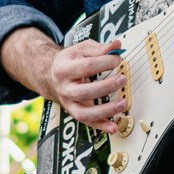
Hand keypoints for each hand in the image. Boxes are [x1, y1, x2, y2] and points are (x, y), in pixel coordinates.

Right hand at [3, 28, 128, 133]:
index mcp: (63, 69)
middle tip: (122, 79)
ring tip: (122, 103)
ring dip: (105, 110)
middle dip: (106, 87)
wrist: (51, 75)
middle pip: (84, 92)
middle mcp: (64, 88)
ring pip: (84, 113)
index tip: (118, 59)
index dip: (104, 62)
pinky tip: (114, 127)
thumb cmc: (69, 61)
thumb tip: (116, 46)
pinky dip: (101, 126)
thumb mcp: (81, 50)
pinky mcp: (75, 112)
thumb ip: (99, 48)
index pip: (86, 66)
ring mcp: (68, 103)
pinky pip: (88, 123)